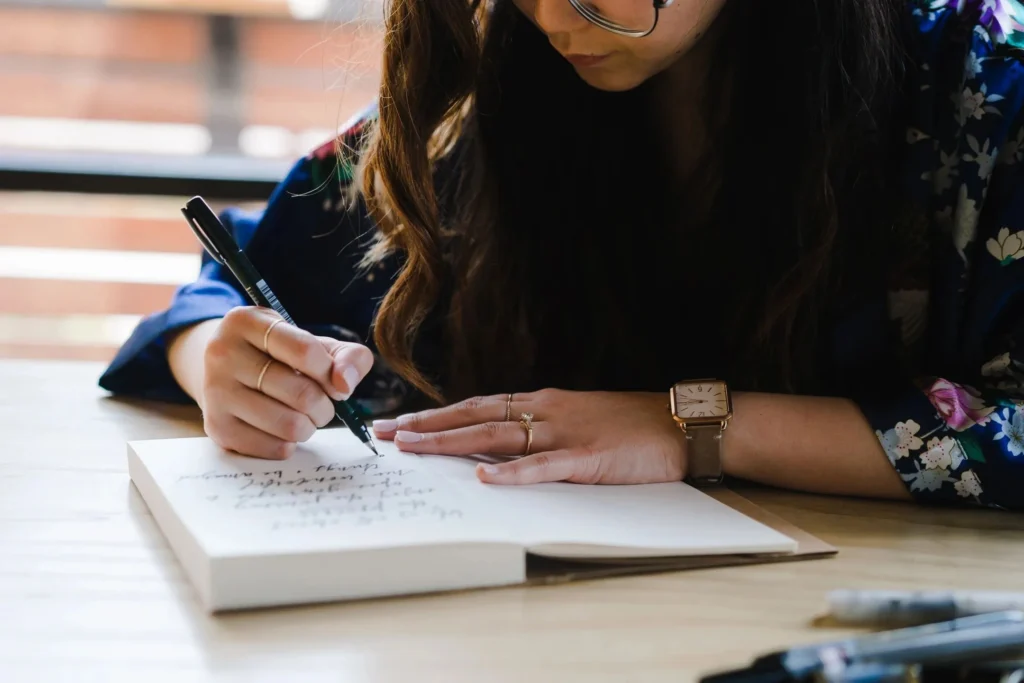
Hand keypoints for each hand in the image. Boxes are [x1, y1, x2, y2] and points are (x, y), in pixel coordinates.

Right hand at [201, 306, 373, 458]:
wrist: (225, 372)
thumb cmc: (279, 356)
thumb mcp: (312, 341)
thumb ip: (347, 356)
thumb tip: (345, 384)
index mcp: (246, 322)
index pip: (306, 351)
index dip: (331, 373)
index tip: (334, 382)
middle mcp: (223, 353)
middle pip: (302, 394)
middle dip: (325, 405)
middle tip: (321, 403)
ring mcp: (215, 391)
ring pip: (290, 425)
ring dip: (309, 426)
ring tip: (304, 417)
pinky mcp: (216, 427)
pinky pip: (274, 448)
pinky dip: (290, 444)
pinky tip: (282, 429)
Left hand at [372, 389, 686, 484]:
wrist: (681, 423)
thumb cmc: (630, 425)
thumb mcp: (577, 419)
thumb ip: (540, 429)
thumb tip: (499, 447)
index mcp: (541, 403)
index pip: (476, 407)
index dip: (435, 416)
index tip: (399, 424)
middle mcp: (545, 412)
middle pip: (474, 416)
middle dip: (426, 425)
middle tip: (385, 433)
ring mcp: (565, 433)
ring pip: (496, 435)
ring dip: (451, 441)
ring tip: (413, 447)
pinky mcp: (588, 458)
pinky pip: (545, 467)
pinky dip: (514, 473)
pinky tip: (487, 479)